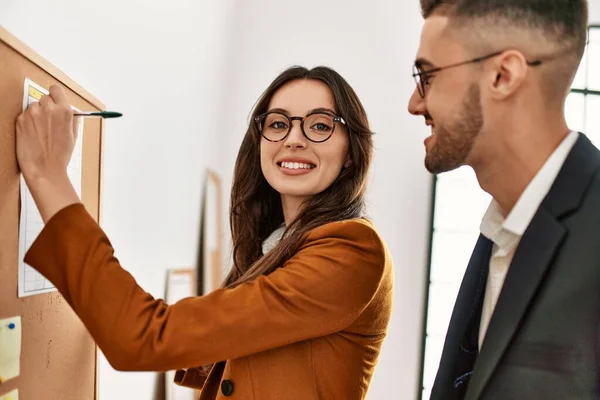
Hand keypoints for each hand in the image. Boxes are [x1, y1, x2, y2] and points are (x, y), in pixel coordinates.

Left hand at [15, 85, 80, 221]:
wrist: (44, 168)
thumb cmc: (60, 155)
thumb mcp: (73, 135)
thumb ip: (71, 118)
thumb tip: (69, 110)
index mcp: (64, 111)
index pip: (56, 89)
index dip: (56, 95)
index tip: (56, 100)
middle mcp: (47, 109)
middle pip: (45, 97)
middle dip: (47, 107)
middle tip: (50, 120)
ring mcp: (32, 114)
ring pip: (34, 106)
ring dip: (37, 114)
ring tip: (41, 130)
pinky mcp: (20, 120)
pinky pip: (25, 115)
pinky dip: (29, 122)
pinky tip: (34, 134)